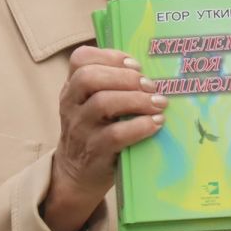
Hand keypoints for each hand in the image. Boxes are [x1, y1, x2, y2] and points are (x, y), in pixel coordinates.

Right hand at [44, 46, 165, 230]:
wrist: (76, 175)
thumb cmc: (94, 132)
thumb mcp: (91, 105)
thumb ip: (110, 86)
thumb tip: (150, 74)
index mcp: (72, 88)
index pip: (80, 58)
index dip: (110, 56)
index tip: (135, 65)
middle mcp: (71, 105)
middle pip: (89, 77)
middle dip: (124, 77)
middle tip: (150, 85)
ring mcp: (81, 128)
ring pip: (102, 103)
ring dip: (136, 100)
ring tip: (158, 104)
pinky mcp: (95, 151)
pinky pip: (116, 134)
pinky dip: (140, 126)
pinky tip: (156, 124)